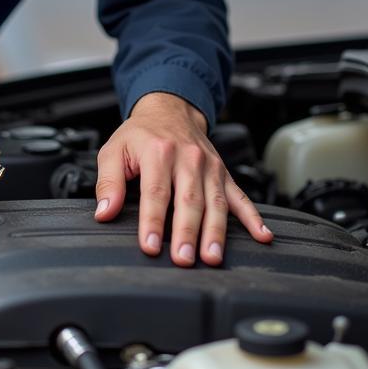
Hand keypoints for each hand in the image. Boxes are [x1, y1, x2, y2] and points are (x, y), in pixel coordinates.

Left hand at [94, 91, 272, 264]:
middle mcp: (188, 158)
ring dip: (215, 232)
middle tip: (185, 259)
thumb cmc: (140, 135)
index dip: (153, 221)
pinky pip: (240, 197)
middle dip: (187, 232)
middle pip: (189, 199)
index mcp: (159, 152)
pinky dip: (253, 218)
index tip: (151, 246)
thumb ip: (108, 182)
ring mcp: (210, 167)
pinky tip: (262, 236)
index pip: (155, 191)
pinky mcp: (223, 174)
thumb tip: (104, 212)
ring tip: (213, 257)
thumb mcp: (114, 151)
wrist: (170, 109)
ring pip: (215, 202)